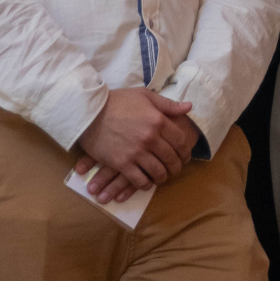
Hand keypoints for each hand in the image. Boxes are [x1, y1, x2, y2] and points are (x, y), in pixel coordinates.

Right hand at [77, 88, 198, 201]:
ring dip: (163, 177)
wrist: (90, 112)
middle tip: (177, 169)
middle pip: (171, 157)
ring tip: (163, 177)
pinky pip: (139, 180)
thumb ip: (168, 104)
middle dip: (177, 166)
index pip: (180, 140)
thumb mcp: (145, 96)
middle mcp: (150, 138)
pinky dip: (146, 184)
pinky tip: (147, 183)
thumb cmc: (118, 101)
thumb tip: (189, 107)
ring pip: (157, 171)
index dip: (186, 150)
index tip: (186, 156)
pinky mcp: (122, 163)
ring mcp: (136, 152)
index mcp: (158, 120)